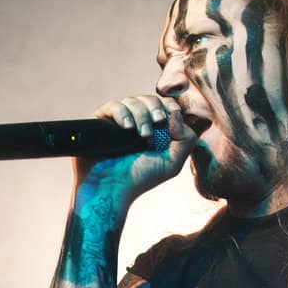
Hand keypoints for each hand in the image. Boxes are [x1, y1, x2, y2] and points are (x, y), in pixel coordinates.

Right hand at [75, 95, 194, 201]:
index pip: (163, 103)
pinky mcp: (101, 122)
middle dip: (155, 110)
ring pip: (132, 100)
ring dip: (141, 115)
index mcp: (154, 128)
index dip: (169, 104)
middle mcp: (136, 122)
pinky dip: (122, 113)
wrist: (113, 189)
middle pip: (149, 99)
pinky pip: (112, 106)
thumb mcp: (172, 162)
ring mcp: (118, 121)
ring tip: (142, 135)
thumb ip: (185, 139)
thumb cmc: (141, 178)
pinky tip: (127, 128)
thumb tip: (176, 113)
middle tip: (157, 125)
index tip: (171, 113)